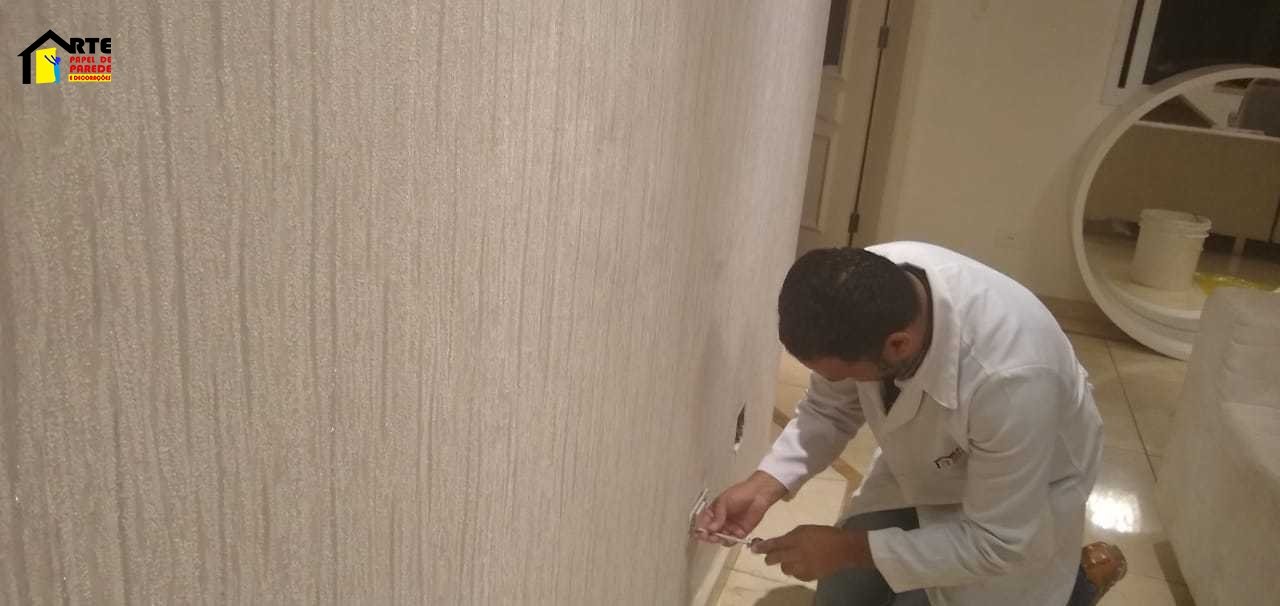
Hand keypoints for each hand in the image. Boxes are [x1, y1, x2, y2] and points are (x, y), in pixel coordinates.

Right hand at [693, 471, 787, 545]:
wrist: (758, 494)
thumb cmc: (741, 493)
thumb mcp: (724, 501)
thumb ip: (718, 515)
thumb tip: (711, 527)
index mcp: (714, 512)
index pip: (704, 522)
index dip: (701, 528)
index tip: (700, 532)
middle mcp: (721, 521)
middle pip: (711, 532)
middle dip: (709, 536)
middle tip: (709, 536)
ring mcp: (730, 527)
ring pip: (721, 538)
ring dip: (719, 539)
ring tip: (720, 536)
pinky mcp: (739, 532)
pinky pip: (732, 540)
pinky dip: (731, 540)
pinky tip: (731, 537)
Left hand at [751, 525, 871, 581]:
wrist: (843, 549)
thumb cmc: (824, 534)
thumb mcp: (804, 529)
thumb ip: (790, 537)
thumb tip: (778, 543)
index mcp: (795, 539)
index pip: (774, 544)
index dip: (762, 547)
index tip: (753, 549)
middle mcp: (796, 554)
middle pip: (775, 559)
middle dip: (770, 558)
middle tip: (770, 556)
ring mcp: (802, 566)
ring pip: (784, 568)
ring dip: (786, 564)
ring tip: (794, 558)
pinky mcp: (808, 576)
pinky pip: (795, 575)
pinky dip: (796, 570)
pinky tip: (803, 564)